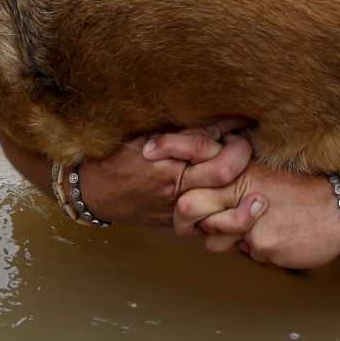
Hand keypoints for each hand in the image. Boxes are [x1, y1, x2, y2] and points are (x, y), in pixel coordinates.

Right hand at [69, 118, 252, 227]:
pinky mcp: (178, 225)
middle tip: (244, 140)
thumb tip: (209, 118)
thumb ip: (175, 131)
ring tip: (248, 172)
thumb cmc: (113, 159)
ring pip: (223, 201)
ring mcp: (177, 209)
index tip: (241, 115)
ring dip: (242, 186)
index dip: (227, 126)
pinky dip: (228, 214)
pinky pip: (210, 225)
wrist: (91, 194)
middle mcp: (174, 186)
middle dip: (240, 152)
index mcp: (163, 160)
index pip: (204, 140)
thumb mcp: (140, 136)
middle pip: (223, 170)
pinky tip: (241, 204)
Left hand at [175, 162, 339, 269]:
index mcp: (240, 171)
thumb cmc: (306, 192)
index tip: (183, 204)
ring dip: (229, 241)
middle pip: (188, 210)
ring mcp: (248, 219)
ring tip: (259, 229)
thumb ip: (236, 182)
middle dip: (192, 223)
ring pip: (214, 240)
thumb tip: (202, 198)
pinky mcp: (262, 243)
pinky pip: (248, 254)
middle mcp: (239, 190)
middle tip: (207, 227)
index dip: (181, 199)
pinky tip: (283, 237)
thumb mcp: (267, 174)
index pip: (190, 185)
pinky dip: (262, 250)